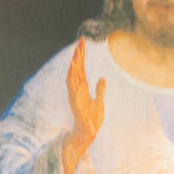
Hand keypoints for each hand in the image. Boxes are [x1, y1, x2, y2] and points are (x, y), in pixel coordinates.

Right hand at [62, 39, 105, 173]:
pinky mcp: (75, 101)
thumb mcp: (99, 102)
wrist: (89, 133)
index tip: (83, 43)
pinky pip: (72, 86)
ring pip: (72, 75)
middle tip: (81, 40)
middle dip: (79, 54)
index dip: (82, 56)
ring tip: (77, 51)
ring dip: (74, 63)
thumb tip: (102, 79)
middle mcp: (77, 89)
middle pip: (77, 68)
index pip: (81, 68)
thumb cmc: (92, 119)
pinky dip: (72, 76)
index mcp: (82, 88)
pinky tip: (74, 67)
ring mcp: (75, 95)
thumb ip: (100, 90)